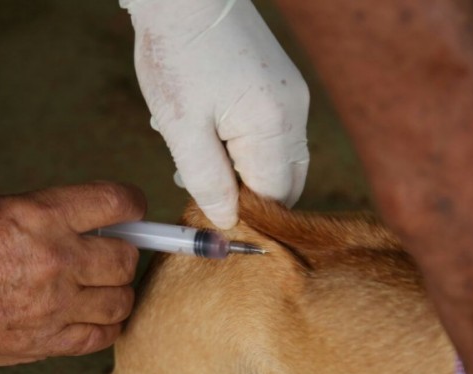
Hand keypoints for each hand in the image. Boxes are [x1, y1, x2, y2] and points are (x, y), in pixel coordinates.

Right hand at [0, 182, 145, 365]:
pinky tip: (96, 318)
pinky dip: (107, 326)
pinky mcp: (45, 341)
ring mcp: (54, 304)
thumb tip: (95, 227)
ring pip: (121, 301)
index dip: (134, 205)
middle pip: (126, 259)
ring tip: (102, 289)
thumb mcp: (1, 209)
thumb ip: (52, 217)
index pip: (116, 202)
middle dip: (124, 255)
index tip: (134, 211)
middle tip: (110, 256)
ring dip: (117, 293)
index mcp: (43, 216)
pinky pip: (100, 337)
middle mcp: (56, 259)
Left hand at [122, 0, 309, 228]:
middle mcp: (295, 113)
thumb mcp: (182, 128)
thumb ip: (206, 180)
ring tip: (196, 148)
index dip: (242, 210)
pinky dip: (244, 144)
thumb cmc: (177, 56)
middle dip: (244, 191)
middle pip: (284, 181)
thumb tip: (225, 218)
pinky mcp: (283, 87)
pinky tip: (210, 128)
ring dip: (240, 168)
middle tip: (198, 178)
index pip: (272, 196)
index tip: (206, 204)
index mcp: (274, 126)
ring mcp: (293, 97)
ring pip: (277, 158)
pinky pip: (272, 133)